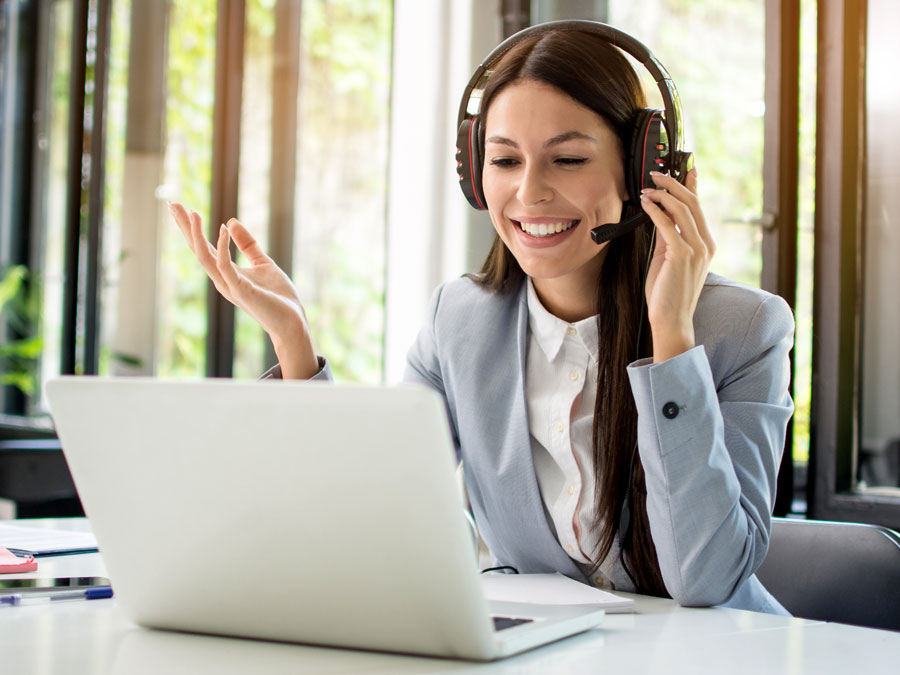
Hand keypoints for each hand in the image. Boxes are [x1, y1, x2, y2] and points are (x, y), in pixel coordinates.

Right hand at [168, 202, 318, 378]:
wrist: (292, 322)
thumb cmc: (278, 297)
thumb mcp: (263, 263)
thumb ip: (247, 244)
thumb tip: (231, 221)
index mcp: (226, 273)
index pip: (203, 247)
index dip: (191, 228)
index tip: (179, 207)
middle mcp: (222, 280)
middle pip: (197, 250)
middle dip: (185, 227)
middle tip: (172, 204)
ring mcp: (229, 286)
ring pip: (204, 258)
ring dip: (196, 235)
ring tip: (192, 213)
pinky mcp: (241, 290)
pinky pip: (226, 266)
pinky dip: (223, 247)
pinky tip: (224, 229)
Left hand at [638, 169, 714, 361]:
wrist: (672, 320)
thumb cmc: (668, 295)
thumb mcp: (669, 261)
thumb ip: (668, 239)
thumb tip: (660, 219)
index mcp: (705, 245)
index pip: (699, 208)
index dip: (692, 185)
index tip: (686, 168)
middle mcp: (705, 244)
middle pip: (692, 203)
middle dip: (674, 183)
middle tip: (657, 173)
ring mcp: (696, 249)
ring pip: (682, 210)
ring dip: (663, 194)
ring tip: (647, 187)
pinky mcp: (681, 255)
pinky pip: (669, 224)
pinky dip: (656, 210)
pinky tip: (645, 203)